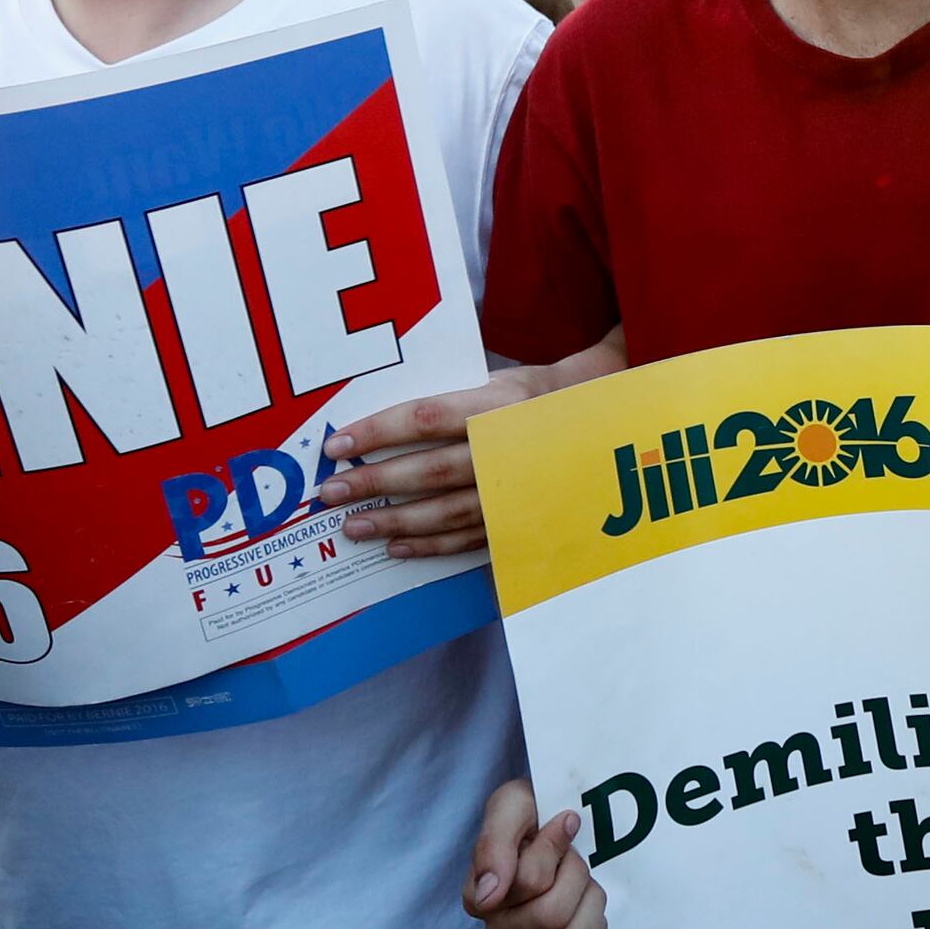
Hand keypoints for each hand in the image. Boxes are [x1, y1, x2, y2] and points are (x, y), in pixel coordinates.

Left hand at [318, 364, 559, 559]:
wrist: (597, 428)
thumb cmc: (532, 399)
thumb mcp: (496, 382)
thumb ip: (447, 398)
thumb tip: (380, 421)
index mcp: (497, 406)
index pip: (426, 418)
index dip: (378, 432)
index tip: (337, 444)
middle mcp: (505, 451)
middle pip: (430, 470)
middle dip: (375, 482)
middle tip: (331, 492)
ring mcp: (515, 492)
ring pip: (446, 511)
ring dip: (395, 521)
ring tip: (353, 526)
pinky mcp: (519, 522)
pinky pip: (469, 538)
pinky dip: (430, 545)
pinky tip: (396, 547)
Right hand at [465, 777, 609, 928]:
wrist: (557, 817)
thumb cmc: (530, 814)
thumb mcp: (510, 805)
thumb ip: (493, 842)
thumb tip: (490, 892)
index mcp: (481, 896)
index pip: (531, 882)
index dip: (553, 850)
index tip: (561, 824)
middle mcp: (501, 927)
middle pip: (552, 917)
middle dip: (574, 875)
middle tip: (570, 856)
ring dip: (589, 900)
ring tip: (580, 879)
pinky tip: (593, 917)